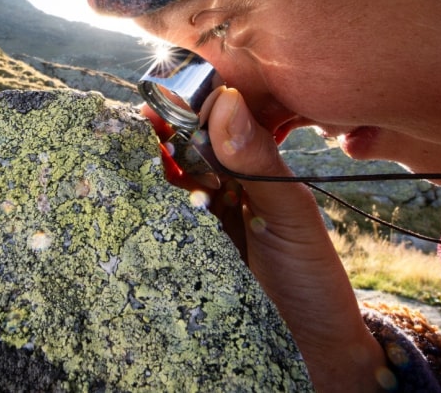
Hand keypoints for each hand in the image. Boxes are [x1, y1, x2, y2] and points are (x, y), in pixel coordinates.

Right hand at [150, 88, 387, 391]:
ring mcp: (202, 214)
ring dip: (149, 163)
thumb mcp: (290, 214)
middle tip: (141, 120)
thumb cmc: (309, 275)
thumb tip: (224, 100)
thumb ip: (258, 161)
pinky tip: (133, 191)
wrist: (310, 343)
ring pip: (167, 177)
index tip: (164, 97)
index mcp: (254, 165)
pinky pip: (159, 216)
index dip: (190, 105)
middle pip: (185, 144)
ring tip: (130, 151)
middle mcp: (225, 183)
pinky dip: (145, 202)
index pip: (216, 120)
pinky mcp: (183, 246)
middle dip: (162, 129)